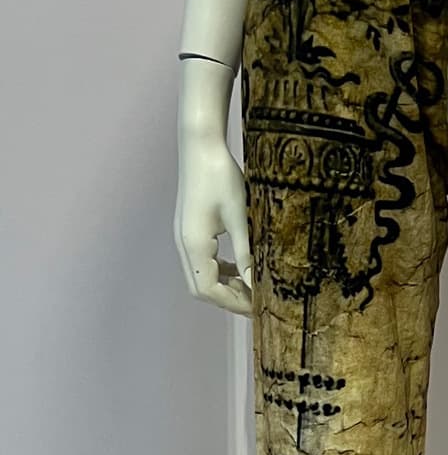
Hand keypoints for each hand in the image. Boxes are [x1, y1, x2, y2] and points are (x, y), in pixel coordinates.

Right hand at [174, 134, 252, 315]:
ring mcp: (184, 237)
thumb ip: (246, 252)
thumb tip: (255, 283)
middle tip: (256, 302)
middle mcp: (184, 245)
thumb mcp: (239, 217)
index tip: (257, 307)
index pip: (209, 290)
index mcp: (195, 245)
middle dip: (228, 298)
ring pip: (200, 276)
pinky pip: (202, 260)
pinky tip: (238, 266)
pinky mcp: (189, 229)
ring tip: (250, 287)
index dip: (233, 302)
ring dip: (223, 285)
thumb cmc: (221, 177)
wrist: (201, 147)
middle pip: (201, 288)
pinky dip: (219, 270)